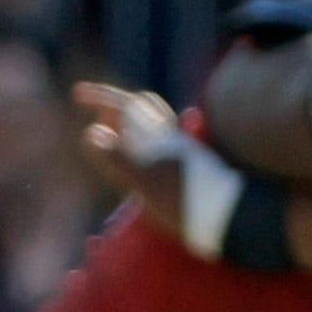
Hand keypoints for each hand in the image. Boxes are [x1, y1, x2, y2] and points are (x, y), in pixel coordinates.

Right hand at [74, 81, 187, 233]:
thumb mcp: (147, 183)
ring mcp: (179, 153)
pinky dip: (139, 141)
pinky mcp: (185, 170)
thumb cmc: (189, 202)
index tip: (78, 93)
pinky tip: (137, 155)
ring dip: (129, 121)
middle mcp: (170, 139)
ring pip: (152, 126)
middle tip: (93, 107)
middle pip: (142, 109)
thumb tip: (90, 133)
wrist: (233, 218)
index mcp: (159, 139)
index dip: (101, 97)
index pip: (127, 106)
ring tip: (112, 127)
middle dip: (116, 104)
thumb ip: (118, 158)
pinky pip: (157, 144)